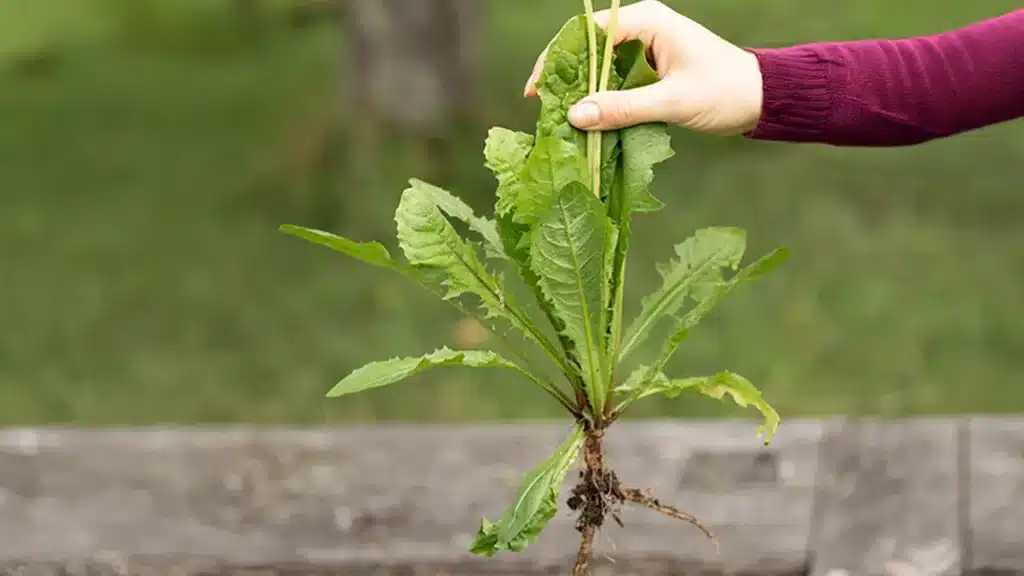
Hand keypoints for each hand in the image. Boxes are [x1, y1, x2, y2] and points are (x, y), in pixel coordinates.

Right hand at [524, 0, 763, 135]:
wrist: (762, 99)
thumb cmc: (725, 92)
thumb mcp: (672, 102)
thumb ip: (624, 109)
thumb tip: (576, 115)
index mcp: (648, 21)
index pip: (587, 33)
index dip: (557, 59)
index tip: (538, 90)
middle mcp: (642, 28)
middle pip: (587, 49)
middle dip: (564, 79)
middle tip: (544, 109)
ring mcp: (645, 49)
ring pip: (598, 68)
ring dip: (581, 93)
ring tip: (560, 119)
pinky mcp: (649, 70)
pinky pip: (614, 82)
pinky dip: (600, 101)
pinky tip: (588, 122)